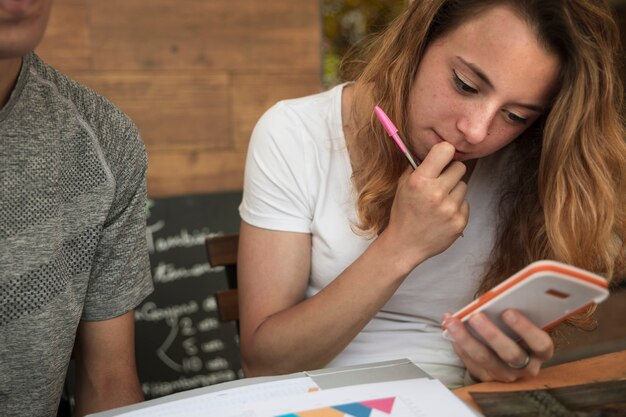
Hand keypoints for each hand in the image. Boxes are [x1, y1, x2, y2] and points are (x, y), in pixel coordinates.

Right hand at [384, 142, 468, 268]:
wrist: (406, 244)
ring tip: (439, 202)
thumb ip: (417, 166)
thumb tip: (434, 150)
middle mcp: (436, 193)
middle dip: (450, 172)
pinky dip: (456, 207)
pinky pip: (465, 203)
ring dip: (453, 191)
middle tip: (440, 182)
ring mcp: (450, 209)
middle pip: (460, 167)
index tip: (441, 158)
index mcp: (420, 181)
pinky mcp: (460, 221)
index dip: (444, 152)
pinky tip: (443, 214)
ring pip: (463, 185)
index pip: (445, 150)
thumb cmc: (403, 213)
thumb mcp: (403, 185)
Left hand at [443, 309, 553, 381]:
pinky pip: (470, 363)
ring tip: (453, 322)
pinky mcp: (486, 379)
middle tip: (476, 316)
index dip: (525, 328)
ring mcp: (506, 375)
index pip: (540, 343)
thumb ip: (514, 314)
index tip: (508, 312)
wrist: (508, 358)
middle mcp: (526, 367)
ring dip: (467, 339)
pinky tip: (449, 330)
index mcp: (540, 352)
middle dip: (491, 334)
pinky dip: (458, 345)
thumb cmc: (516, 332)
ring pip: (485, 359)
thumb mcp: (522, 324)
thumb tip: (494, 298)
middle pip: (510, 354)